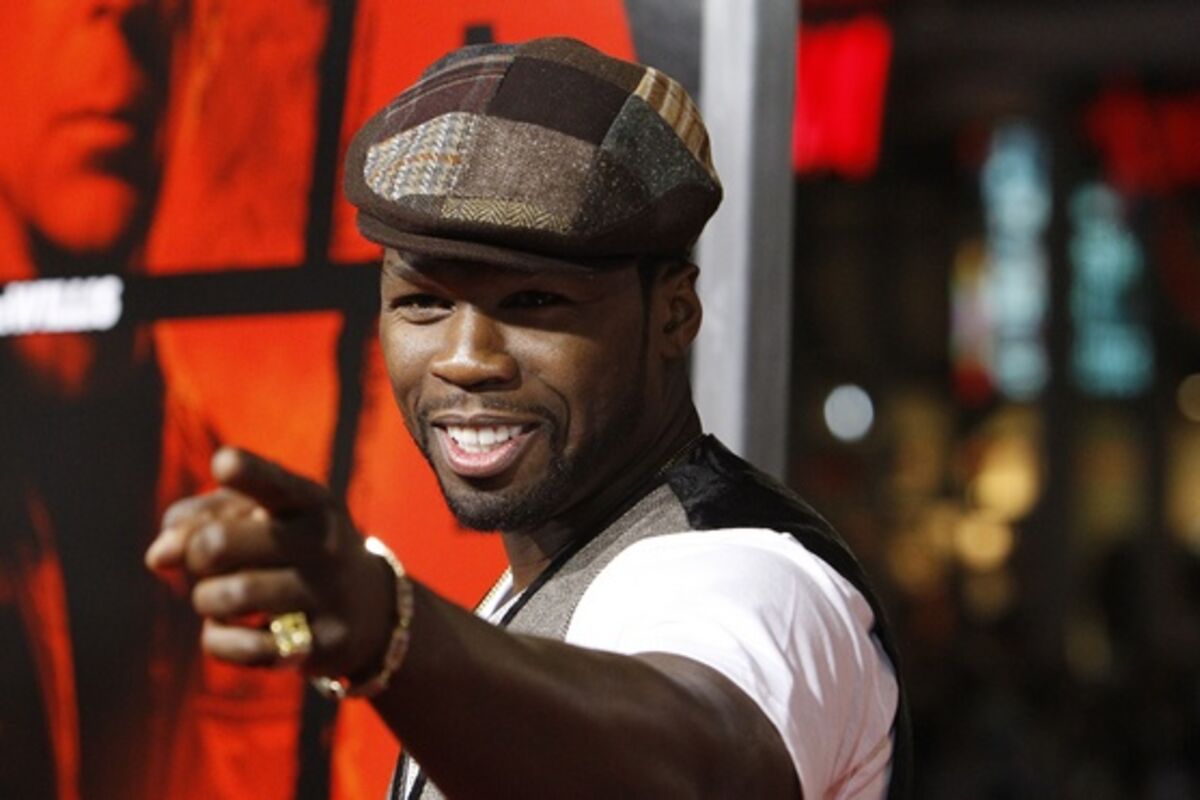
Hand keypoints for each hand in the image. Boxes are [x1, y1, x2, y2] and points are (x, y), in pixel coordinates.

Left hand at [145, 446, 393, 677]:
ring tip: (221, 597)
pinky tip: (236, 631)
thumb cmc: (290, 547)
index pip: (274, 483)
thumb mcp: (259, 516)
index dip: (246, 472)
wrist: (366, 606)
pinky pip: (243, 648)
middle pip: (217, 543)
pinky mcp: (323, 644)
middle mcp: (323, 543)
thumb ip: (200, 517)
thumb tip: (158, 556)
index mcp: (310, 501)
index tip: (223, 464)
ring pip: (227, 597)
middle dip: (194, 555)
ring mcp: (328, 594)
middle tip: (206, 561)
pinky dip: (221, 641)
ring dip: (206, 600)